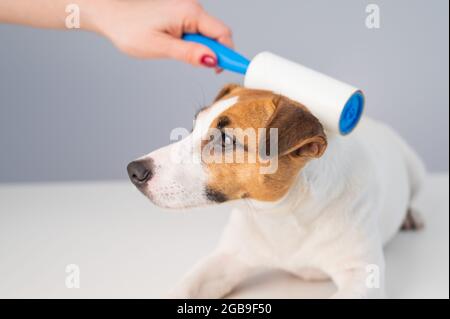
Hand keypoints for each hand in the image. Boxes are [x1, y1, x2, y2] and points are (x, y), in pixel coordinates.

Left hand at [91, 0, 232, 67]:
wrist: (109, 13)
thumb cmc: (128, 28)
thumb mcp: (160, 47)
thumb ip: (189, 53)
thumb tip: (212, 60)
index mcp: (189, 13)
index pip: (223, 34)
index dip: (230, 54)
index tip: (236, 69)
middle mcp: (191, 7)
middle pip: (218, 33)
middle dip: (215, 52)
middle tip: (200, 67)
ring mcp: (186, 9)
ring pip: (207, 33)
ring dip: (202, 48)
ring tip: (178, 53)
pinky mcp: (180, 13)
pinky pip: (197, 30)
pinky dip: (194, 42)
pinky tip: (177, 46)